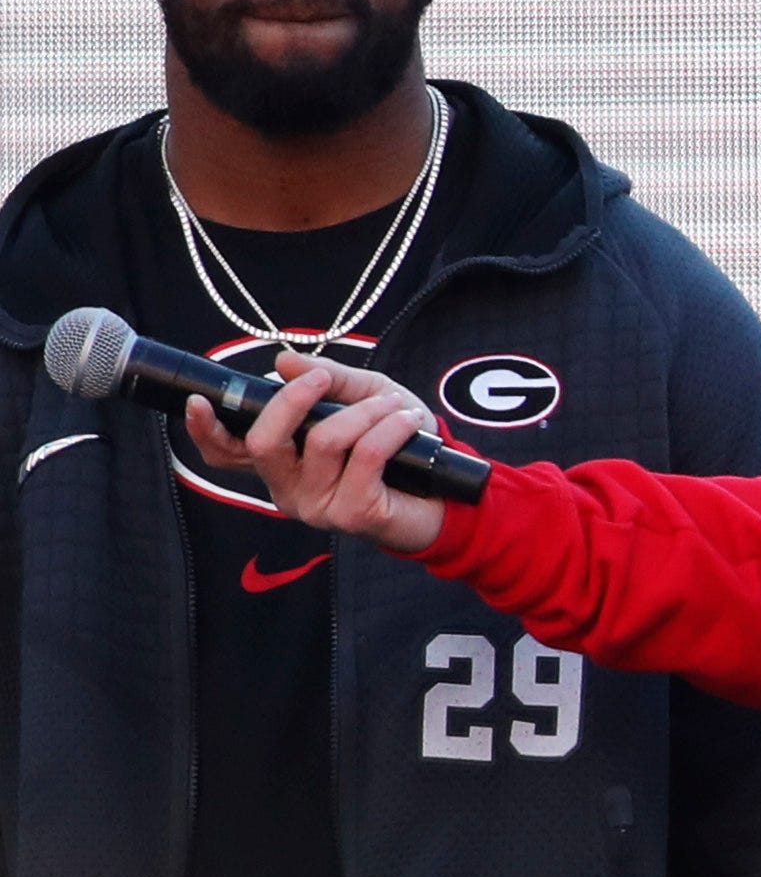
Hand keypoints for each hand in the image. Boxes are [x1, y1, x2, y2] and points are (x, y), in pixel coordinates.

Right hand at [189, 352, 448, 555]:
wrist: (445, 493)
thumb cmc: (399, 444)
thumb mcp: (365, 397)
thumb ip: (328, 380)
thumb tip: (283, 362)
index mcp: (282, 463)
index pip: (227, 453)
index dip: (206, 430)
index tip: (199, 400)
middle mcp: (288, 489)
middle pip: (264, 444)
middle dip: (294, 400)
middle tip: (325, 380)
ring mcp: (317, 507)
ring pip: (324, 441)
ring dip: (366, 411)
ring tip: (396, 407)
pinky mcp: (352, 514)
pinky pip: (366, 455)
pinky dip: (391, 427)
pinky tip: (408, 422)